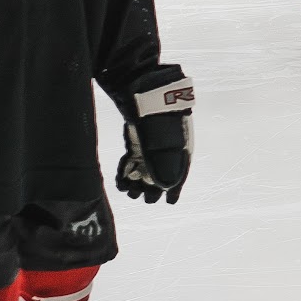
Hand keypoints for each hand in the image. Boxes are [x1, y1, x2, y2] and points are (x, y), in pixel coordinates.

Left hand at [115, 67, 192, 204]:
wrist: (151, 99)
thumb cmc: (167, 121)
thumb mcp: (172, 146)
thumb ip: (168, 169)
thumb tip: (167, 189)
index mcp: (179, 154)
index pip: (178, 178)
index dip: (174, 191)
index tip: (169, 200)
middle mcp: (164, 155)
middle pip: (158, 180)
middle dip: (152, 190)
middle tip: (146, 196)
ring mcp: (148, 151)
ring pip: (141, 176)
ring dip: (136, 186)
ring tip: (130, 190)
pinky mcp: (134, 147)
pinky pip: (129, 166)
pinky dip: (124, 176)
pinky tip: (121, 182)